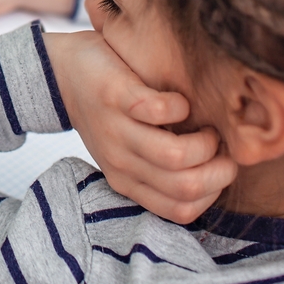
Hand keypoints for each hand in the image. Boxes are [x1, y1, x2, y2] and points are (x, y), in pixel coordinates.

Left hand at [44, 31, 237, 223]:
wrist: (63, 72)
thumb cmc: (109, 112)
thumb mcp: (129, 151)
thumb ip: (161, 168)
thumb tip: (219, 173)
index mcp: (127, 180)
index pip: (182, 211)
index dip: (213, 192)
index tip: (219, 167)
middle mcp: (120, 162)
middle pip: (186, 188)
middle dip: (220, 170)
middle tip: (221, 148)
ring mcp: (116, 130)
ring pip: (176, 156)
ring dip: (205, 142)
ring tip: (205, 127)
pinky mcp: (115, 96)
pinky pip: (159, 111)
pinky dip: (180, 106)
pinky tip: (178, 101)